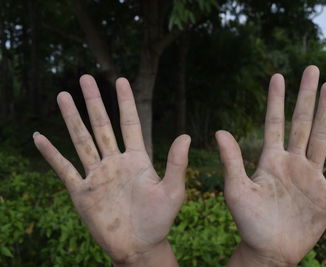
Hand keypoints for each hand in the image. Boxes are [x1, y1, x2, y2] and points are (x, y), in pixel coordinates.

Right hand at [33, 75, 189, 265]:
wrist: (140, 247)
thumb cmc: (159, 221)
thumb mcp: (172, 191)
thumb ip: (176, 164)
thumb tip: (185, 135)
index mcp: (137, 159)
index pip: (129, 123)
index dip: (125, 102)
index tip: (120, 80)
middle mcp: (115, 162)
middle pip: (102, 125)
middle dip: (93, 102)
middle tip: (85, 77)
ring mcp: (97, 175)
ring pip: (81, 140)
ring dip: (71, 118)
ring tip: (63, 95)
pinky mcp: (82, 192)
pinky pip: (64, 168)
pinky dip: (50, 153)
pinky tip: (39, 137)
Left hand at [216, 66, 325, 265]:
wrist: (269, 250)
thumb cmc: (249, 223)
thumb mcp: (236, 190)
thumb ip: (232, 161)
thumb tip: (219, 130)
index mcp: (271, 160)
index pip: (275, 122)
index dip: (276, 99)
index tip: (278, 75)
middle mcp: (292, 162)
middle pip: (301, 122)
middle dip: (306, 96)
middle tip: (312, 69)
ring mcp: (312, 176)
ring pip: (321, 137)